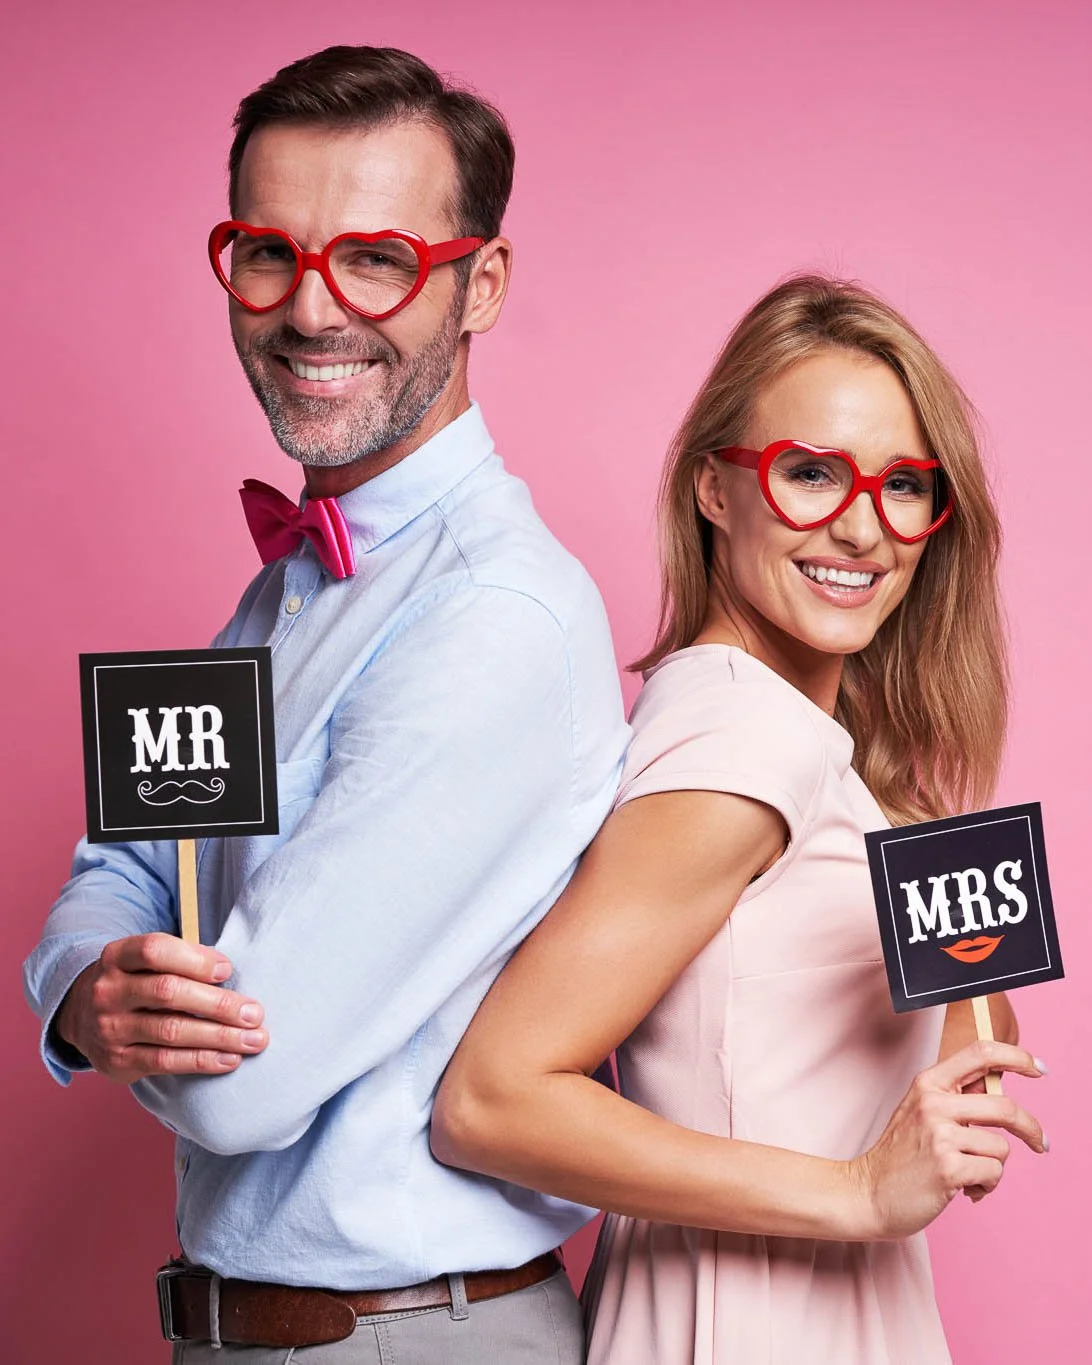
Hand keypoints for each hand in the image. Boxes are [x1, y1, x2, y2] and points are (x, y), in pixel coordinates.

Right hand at [54, 933, 268, 1081]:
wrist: (81, 1016)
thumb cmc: (135, 982)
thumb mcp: (146, 962)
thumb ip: (181, 960)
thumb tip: (226, 971)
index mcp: (117, 956)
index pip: (156, 951)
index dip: (195, 959)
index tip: (227, 970)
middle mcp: (108, 991)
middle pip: (168, 992)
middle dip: (219, 1004)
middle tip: (255, 1014)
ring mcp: (110, 1028)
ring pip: (171, 1031)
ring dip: (219, 1036)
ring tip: (254, 1040)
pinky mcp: (117, 1061)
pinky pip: (165, 1062)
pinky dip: (202, 1061)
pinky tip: (229, 1059)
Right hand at [848, 1040, 1046, 1238]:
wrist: (868, 1193)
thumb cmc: (901, 1156)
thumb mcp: (922, 1113)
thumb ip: (957, 1098)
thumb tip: (1001, 1086)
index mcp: (928, 1082)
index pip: (980, 1053)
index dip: (1016, 1056)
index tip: (1038, 1067)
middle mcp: (933, 1102)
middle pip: (1004, 1106)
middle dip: (1031, 1129)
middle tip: (1041, 1144)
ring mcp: (939, 1135)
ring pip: (1001, 1147)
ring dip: (993, 1167)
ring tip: (969, 1175)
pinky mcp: (948, 1168)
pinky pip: (994, 1173)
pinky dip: (986, 1186)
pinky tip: (965, 1189)